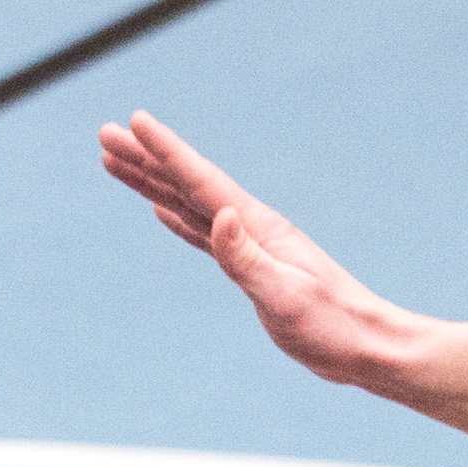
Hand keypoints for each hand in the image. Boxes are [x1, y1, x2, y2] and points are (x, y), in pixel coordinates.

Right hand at [96, 111, 427, 387]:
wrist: (363, 345)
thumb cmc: (331, 324)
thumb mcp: (285, 296)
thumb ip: (248, 259)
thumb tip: (220, 217)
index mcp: (256, 227)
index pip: (201, 182)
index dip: (166, 152)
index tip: (135, 122)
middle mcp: (249, 227)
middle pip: (186, 184)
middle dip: (145, 159)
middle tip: (104, 134)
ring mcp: (249, 246)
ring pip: (188, 205)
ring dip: (153, 183)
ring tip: (117, 163)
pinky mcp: (249, 268)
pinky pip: (202, 235)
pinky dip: (179, 218)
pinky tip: (162, 209)